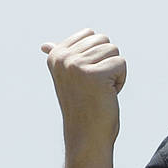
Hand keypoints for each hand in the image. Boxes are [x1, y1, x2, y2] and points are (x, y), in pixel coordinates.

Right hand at [41, 29, 127, 148]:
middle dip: (107, 62)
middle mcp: (63, 58)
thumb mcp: (67, 78)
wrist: (87, 133)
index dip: (97, 55)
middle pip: (104, 41)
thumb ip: (60, 58)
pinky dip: (120, 80)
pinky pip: (121, 64)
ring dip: (114, 72)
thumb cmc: (81, 105)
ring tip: (100, 89)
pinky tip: (107, 94)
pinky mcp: (95, 75)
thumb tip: (45, 45)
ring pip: (114, 51)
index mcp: (55, 54)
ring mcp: (77, 66)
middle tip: (95, 85)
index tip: (86, 76)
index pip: (91, 34)